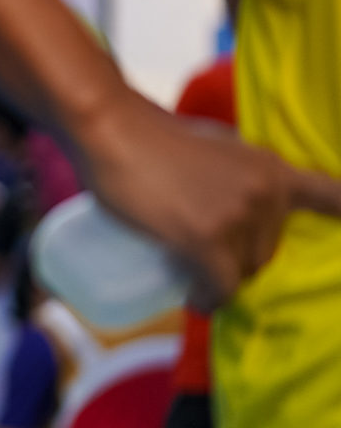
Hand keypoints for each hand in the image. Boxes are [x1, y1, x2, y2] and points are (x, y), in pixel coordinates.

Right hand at [83, 92, 340, 308]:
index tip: (338, 229)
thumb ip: (237, 174)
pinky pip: (221, 287)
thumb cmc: (150, 135)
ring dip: (219, 279)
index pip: (331, 196)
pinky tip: (195, 299)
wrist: (109, 128)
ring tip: (190, 272)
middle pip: (268, 252)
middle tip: (206, 255)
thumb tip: (235, 206)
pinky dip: (208, 299)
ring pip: (243, 273)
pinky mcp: (206, 238)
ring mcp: (238, 215)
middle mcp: (266, 192)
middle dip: (239, 259)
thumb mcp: (214, 147)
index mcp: (271, 167)